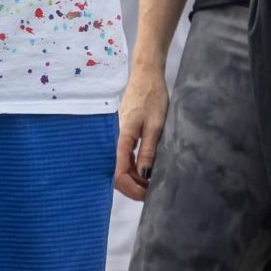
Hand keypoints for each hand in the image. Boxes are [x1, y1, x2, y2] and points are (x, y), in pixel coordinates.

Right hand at [117, 67, 167, 199]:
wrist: (146, 75)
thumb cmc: (152, 96)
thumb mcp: (155, 126)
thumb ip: (148, 151)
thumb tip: (143, 175)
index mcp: (120, 137)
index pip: (118, 173)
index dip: (131, 188)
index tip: (147, 195)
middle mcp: (115, 138)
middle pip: (116, 172)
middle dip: (132, 186)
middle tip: (151, 192)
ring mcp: (117, 136)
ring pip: (120, 165)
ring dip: (134, 177)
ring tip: (152, 182)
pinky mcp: (122, 133)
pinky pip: (124, 155)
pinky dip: (134, 166)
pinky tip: (146, 168)